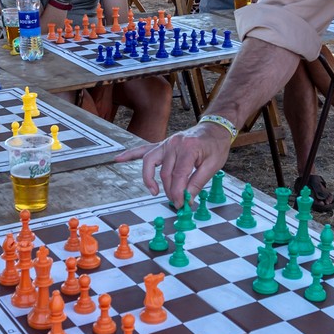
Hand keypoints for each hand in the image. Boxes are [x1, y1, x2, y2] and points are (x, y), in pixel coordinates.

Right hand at [117, 122, 231, 205]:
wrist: (214, 129)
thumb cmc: (215, 146)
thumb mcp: (213, 166)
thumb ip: (198, 182)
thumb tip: (187, 198)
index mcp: (188, 148)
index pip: (178, 175)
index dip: (178, 192)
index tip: (181, 204)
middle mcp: (174, 144)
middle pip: (165, 173)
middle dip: (170, 191)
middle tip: (177, 203)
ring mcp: (165, 143)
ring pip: (150, 163)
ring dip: (150, 179)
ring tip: (154, 191)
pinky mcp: (162, 144)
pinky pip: (143, 150)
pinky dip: (130, 154)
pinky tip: (118, 159)